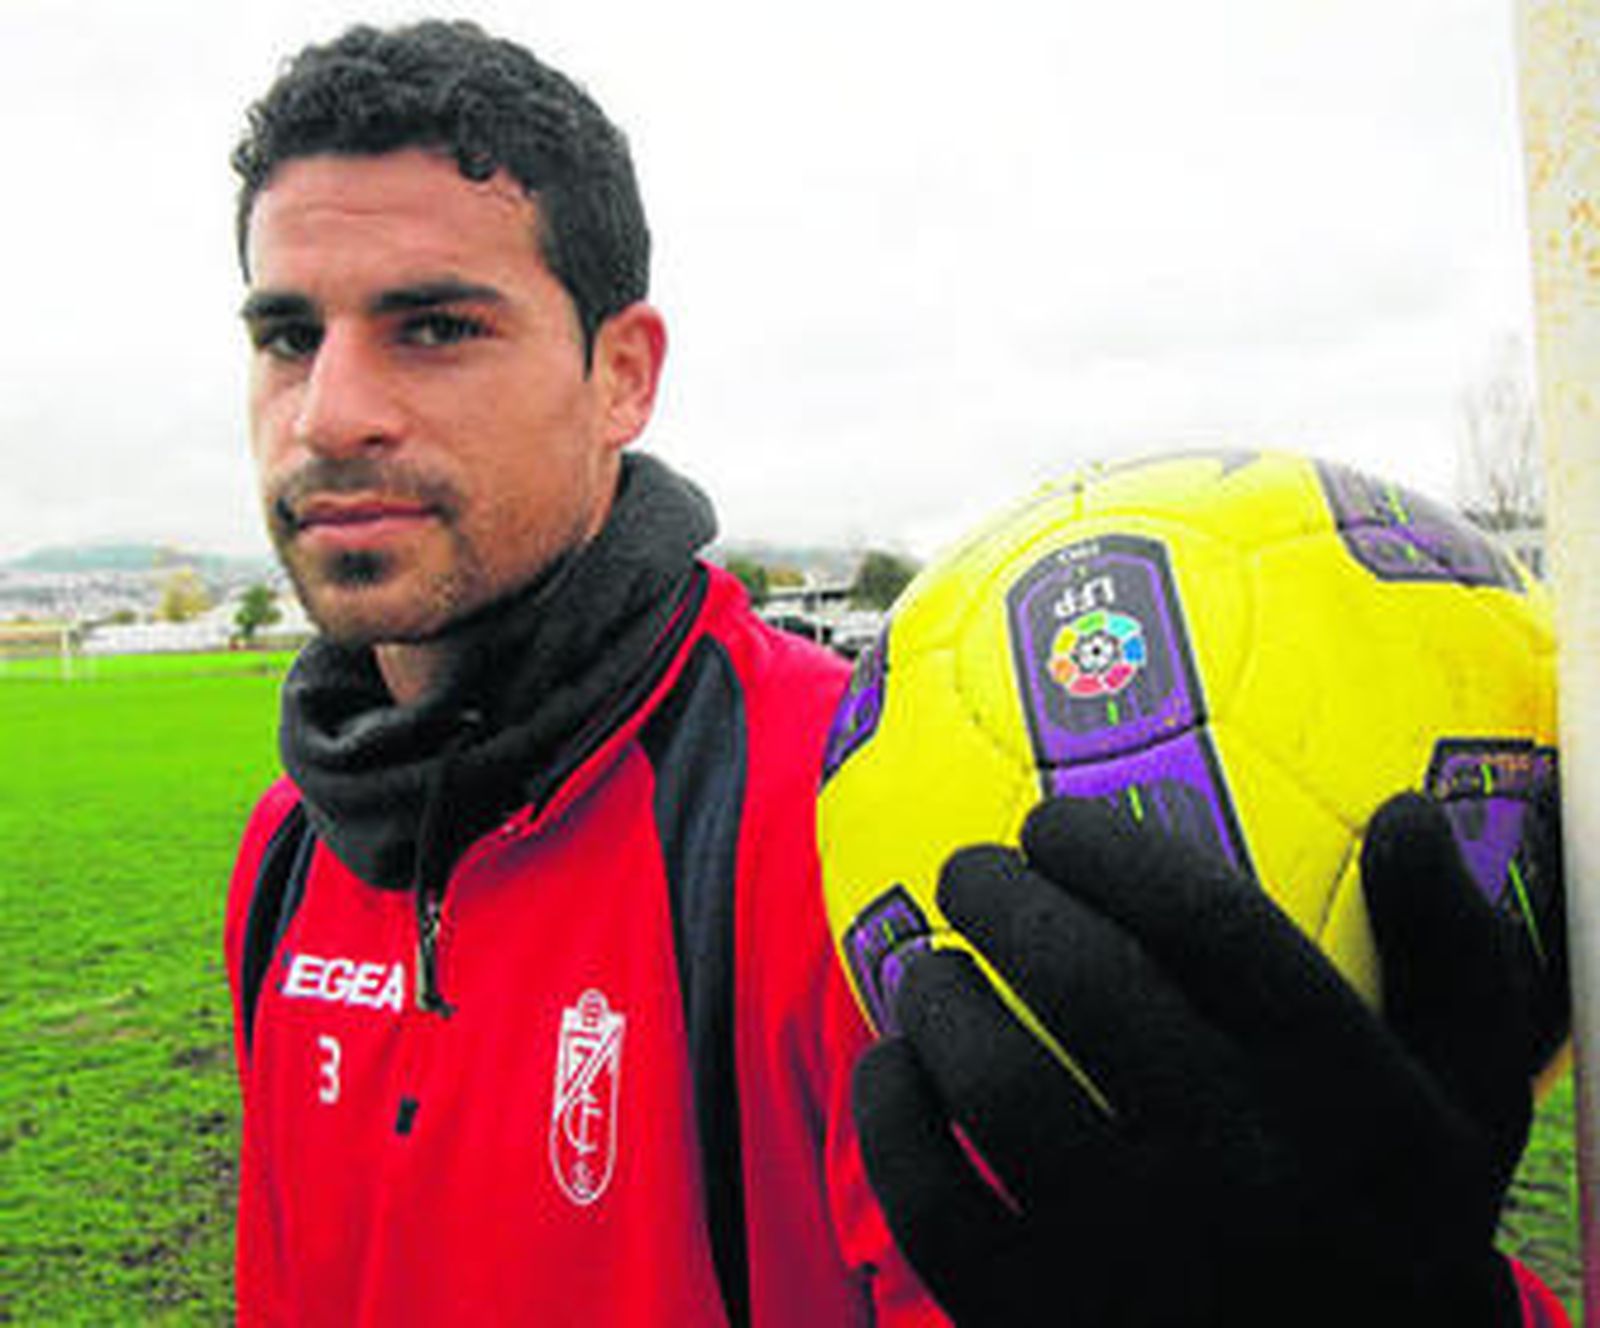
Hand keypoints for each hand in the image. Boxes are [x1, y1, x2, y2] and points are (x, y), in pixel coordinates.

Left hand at [853, 795, 1549, 1325]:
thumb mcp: (1472, 1095)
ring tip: (931, 968)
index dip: (1108, 850)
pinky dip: (892, 1118)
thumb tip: (1408, 810)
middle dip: (1000, 899)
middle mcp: (1245, 1173)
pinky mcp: (1042, 1321)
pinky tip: (896, 1069)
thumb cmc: (1393, 1213)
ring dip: (937, 999)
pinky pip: (932, 1201)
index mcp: (1349, 1099)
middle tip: (970, 872)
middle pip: (1087, 985)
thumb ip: (1457, 955)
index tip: (1051, 825)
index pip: (1210, 924)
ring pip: (998, 1086)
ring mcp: (1140, 1259)